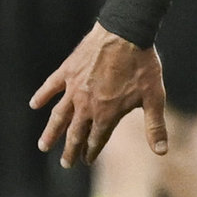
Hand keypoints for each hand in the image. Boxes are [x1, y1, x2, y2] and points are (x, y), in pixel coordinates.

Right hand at [30, 22, 168, 167]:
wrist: (126, 33)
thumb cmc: (142, 65)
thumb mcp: (154, 97)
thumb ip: (155, 126)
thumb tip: (162, 151)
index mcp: (106, 114)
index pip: (96, 140)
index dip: (91, 152)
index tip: (86, 161)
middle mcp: (87, 105)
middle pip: (75, 133)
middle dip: (70, 150)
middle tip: (65, 164)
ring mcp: (74, 88)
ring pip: (59, 116)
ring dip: (51, 132)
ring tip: (43, 145)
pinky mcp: (68, 70)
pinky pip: (51, 86)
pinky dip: (42, 95)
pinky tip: (34, 104)